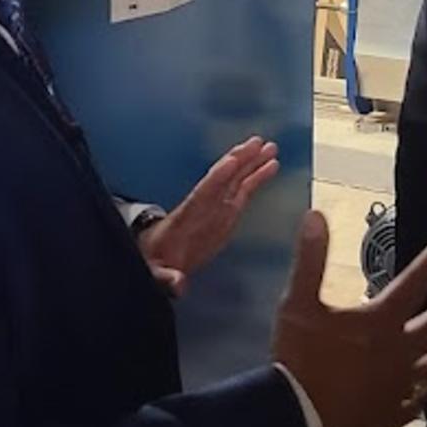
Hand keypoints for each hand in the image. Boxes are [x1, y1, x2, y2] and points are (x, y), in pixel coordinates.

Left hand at [138, 137, 281, 293]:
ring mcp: (216, 208)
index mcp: (185, 218)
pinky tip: (271, 166)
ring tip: (270, 146)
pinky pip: (244, 192)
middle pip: (222, 179)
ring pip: (236, 180)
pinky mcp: (226, 215)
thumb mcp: (156, 273)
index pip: (202, 194)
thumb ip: (166, 278)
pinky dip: (257, 178)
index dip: (216, 178)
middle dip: (239, 161)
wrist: (157, 260)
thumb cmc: (155, 263)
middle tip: (258, 143)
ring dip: (252, 162)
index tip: (231, 161)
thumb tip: (178, 284)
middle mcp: (203, 207)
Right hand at [272, 211, 426, 426]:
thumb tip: (317, 216)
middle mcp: (398, 353)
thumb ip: (310, 260)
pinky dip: (423, 394)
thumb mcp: (298, 304)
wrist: (301, 422)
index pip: (411, 286)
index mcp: (380, 322)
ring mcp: (397, 388)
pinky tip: (426, 392)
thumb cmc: (300, 360)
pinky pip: (414, 403)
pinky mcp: (389, 415)